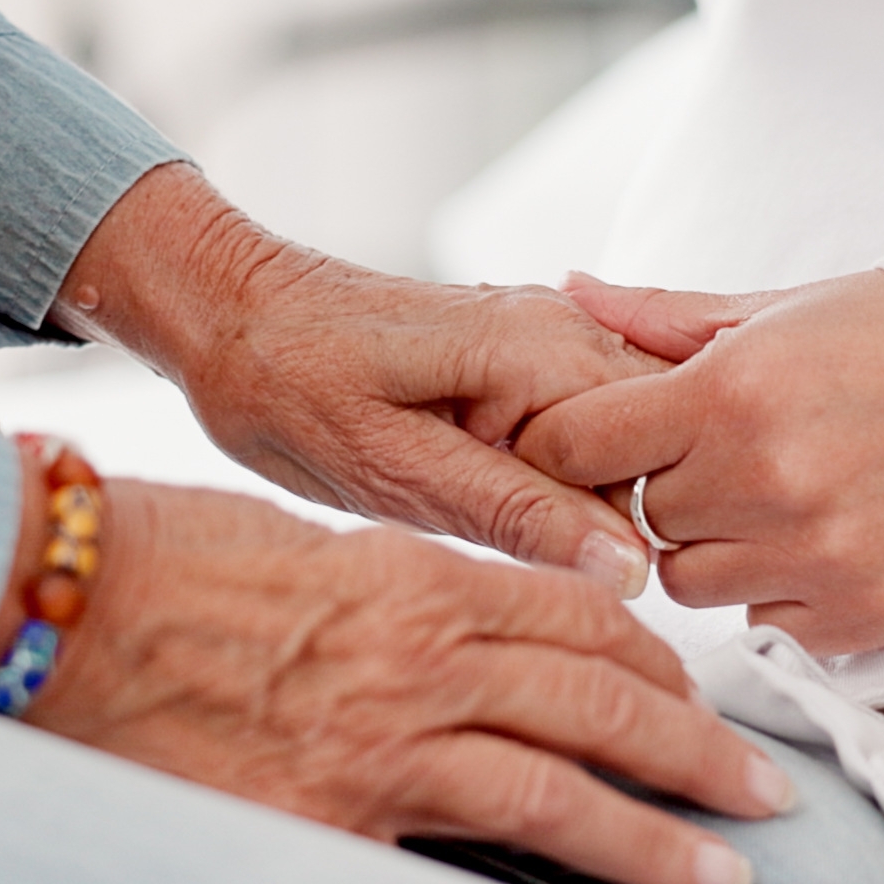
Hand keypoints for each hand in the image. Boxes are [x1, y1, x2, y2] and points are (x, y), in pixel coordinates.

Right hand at [0, 478, 793, 883]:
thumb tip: (454, 630)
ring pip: (561, 787)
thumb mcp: (299, 545)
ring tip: (728, 873)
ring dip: (659, 834)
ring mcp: (378, 743)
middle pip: (603, 700)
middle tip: (769, 793)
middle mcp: (420, 655)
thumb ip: (390, 589)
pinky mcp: (329, 821)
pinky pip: (458, 861)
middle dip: (700, 750)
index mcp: (416, 575)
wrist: (50, 603)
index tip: (698, 692)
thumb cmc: (155, 559)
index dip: (654, 657)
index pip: (578, 615)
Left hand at [54, 165, 664, 590]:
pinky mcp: (524, 358)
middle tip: (496, 528)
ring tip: (477, 499)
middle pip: (656, 451)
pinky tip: (488, 485)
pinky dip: (554, 471)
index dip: (624, 533)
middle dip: (606, 514)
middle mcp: (560, 331)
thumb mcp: (391, 470)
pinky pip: (583, 427)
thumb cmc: (281, 379)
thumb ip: (514, 514)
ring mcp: (547, 338)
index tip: (553, 565)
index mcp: (540, 350)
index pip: (658, 460)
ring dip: (577, 494)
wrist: (225, 316)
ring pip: (624, 444)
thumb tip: (620, 566)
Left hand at [515, 270, 883, 655]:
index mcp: (731, 392)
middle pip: (639, 519)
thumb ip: (663, 317)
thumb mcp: (783, 307)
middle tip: (733, 454)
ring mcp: (818, 557)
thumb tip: (565, 290)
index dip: (577, 443)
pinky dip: (783, 593)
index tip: (606, 439)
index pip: (575, 446)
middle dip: (671, 490)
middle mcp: (767, 481)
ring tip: (787, 496)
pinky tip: (833, 537)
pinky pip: (767, 626)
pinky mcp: (866, 616)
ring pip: (693, 583)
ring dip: (721, 549)